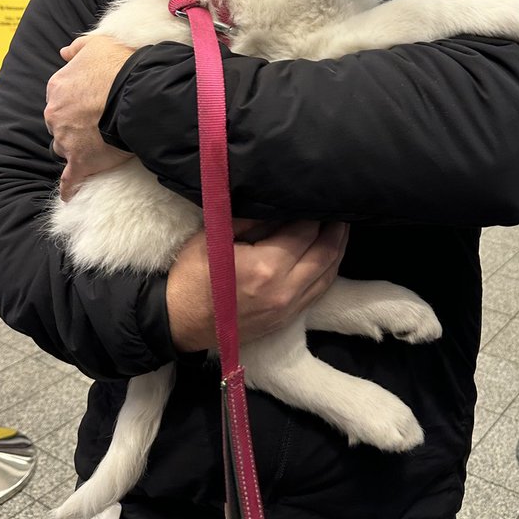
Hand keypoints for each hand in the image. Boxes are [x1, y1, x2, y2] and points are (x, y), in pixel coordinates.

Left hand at [44, 35, 134, 200]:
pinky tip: (69, 195)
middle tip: (96, 126)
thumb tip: (63, 52)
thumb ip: (78, 48)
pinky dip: (69, 187)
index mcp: (58, 87)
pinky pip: (70, 180)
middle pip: (60, 124)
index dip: (76, 102)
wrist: (136, 92)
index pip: (60, 98)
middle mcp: (56, 114)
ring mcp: (66, 139)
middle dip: (73, 126)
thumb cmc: (119, 66)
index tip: (90, 105)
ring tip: (94, 151)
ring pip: (65, 148)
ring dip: (76, 149)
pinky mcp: (80, 162)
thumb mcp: (97, 44)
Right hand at [165, 219, 347, 352]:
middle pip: (325, 253)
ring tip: (339, 228)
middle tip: (339, 208)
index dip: (314, 213)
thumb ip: (250, 219)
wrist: (179, 322)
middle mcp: (284, 290)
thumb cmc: (191, 276)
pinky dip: (328, 270)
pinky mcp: (286, 320)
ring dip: (337, 249)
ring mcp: (288, 308)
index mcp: (265, 267)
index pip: (305, 232)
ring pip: (328, 275)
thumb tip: (278, 204)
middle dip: (335, 229)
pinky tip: (328, 256)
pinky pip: (318, 292)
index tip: (317, 196)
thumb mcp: (214, 236)